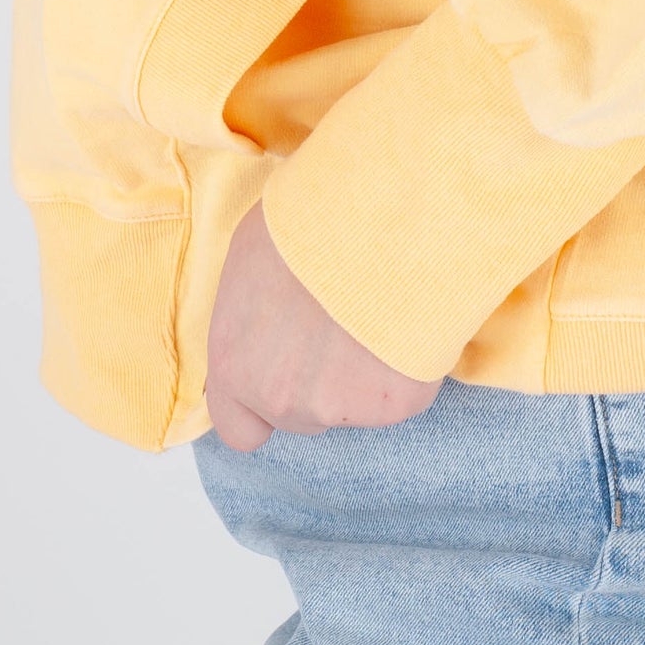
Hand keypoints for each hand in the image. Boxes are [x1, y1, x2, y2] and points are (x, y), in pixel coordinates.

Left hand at [204, 201, 442, 451]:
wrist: (374, 215)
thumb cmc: (305, 220)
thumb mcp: (250, 262)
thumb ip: (253, 320)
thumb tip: (272, 324)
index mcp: (236, 366)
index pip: (241, 429)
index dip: (263, 406)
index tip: (286, 376)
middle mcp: (282, 400)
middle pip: (305, 414)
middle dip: (322, 381)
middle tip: (342, 322)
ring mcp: (339, 407)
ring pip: (356, 405)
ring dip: (366, 372)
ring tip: (376, 308)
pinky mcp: (395, 403)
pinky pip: (404, 391)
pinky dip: (408, 364)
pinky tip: (405, 316)